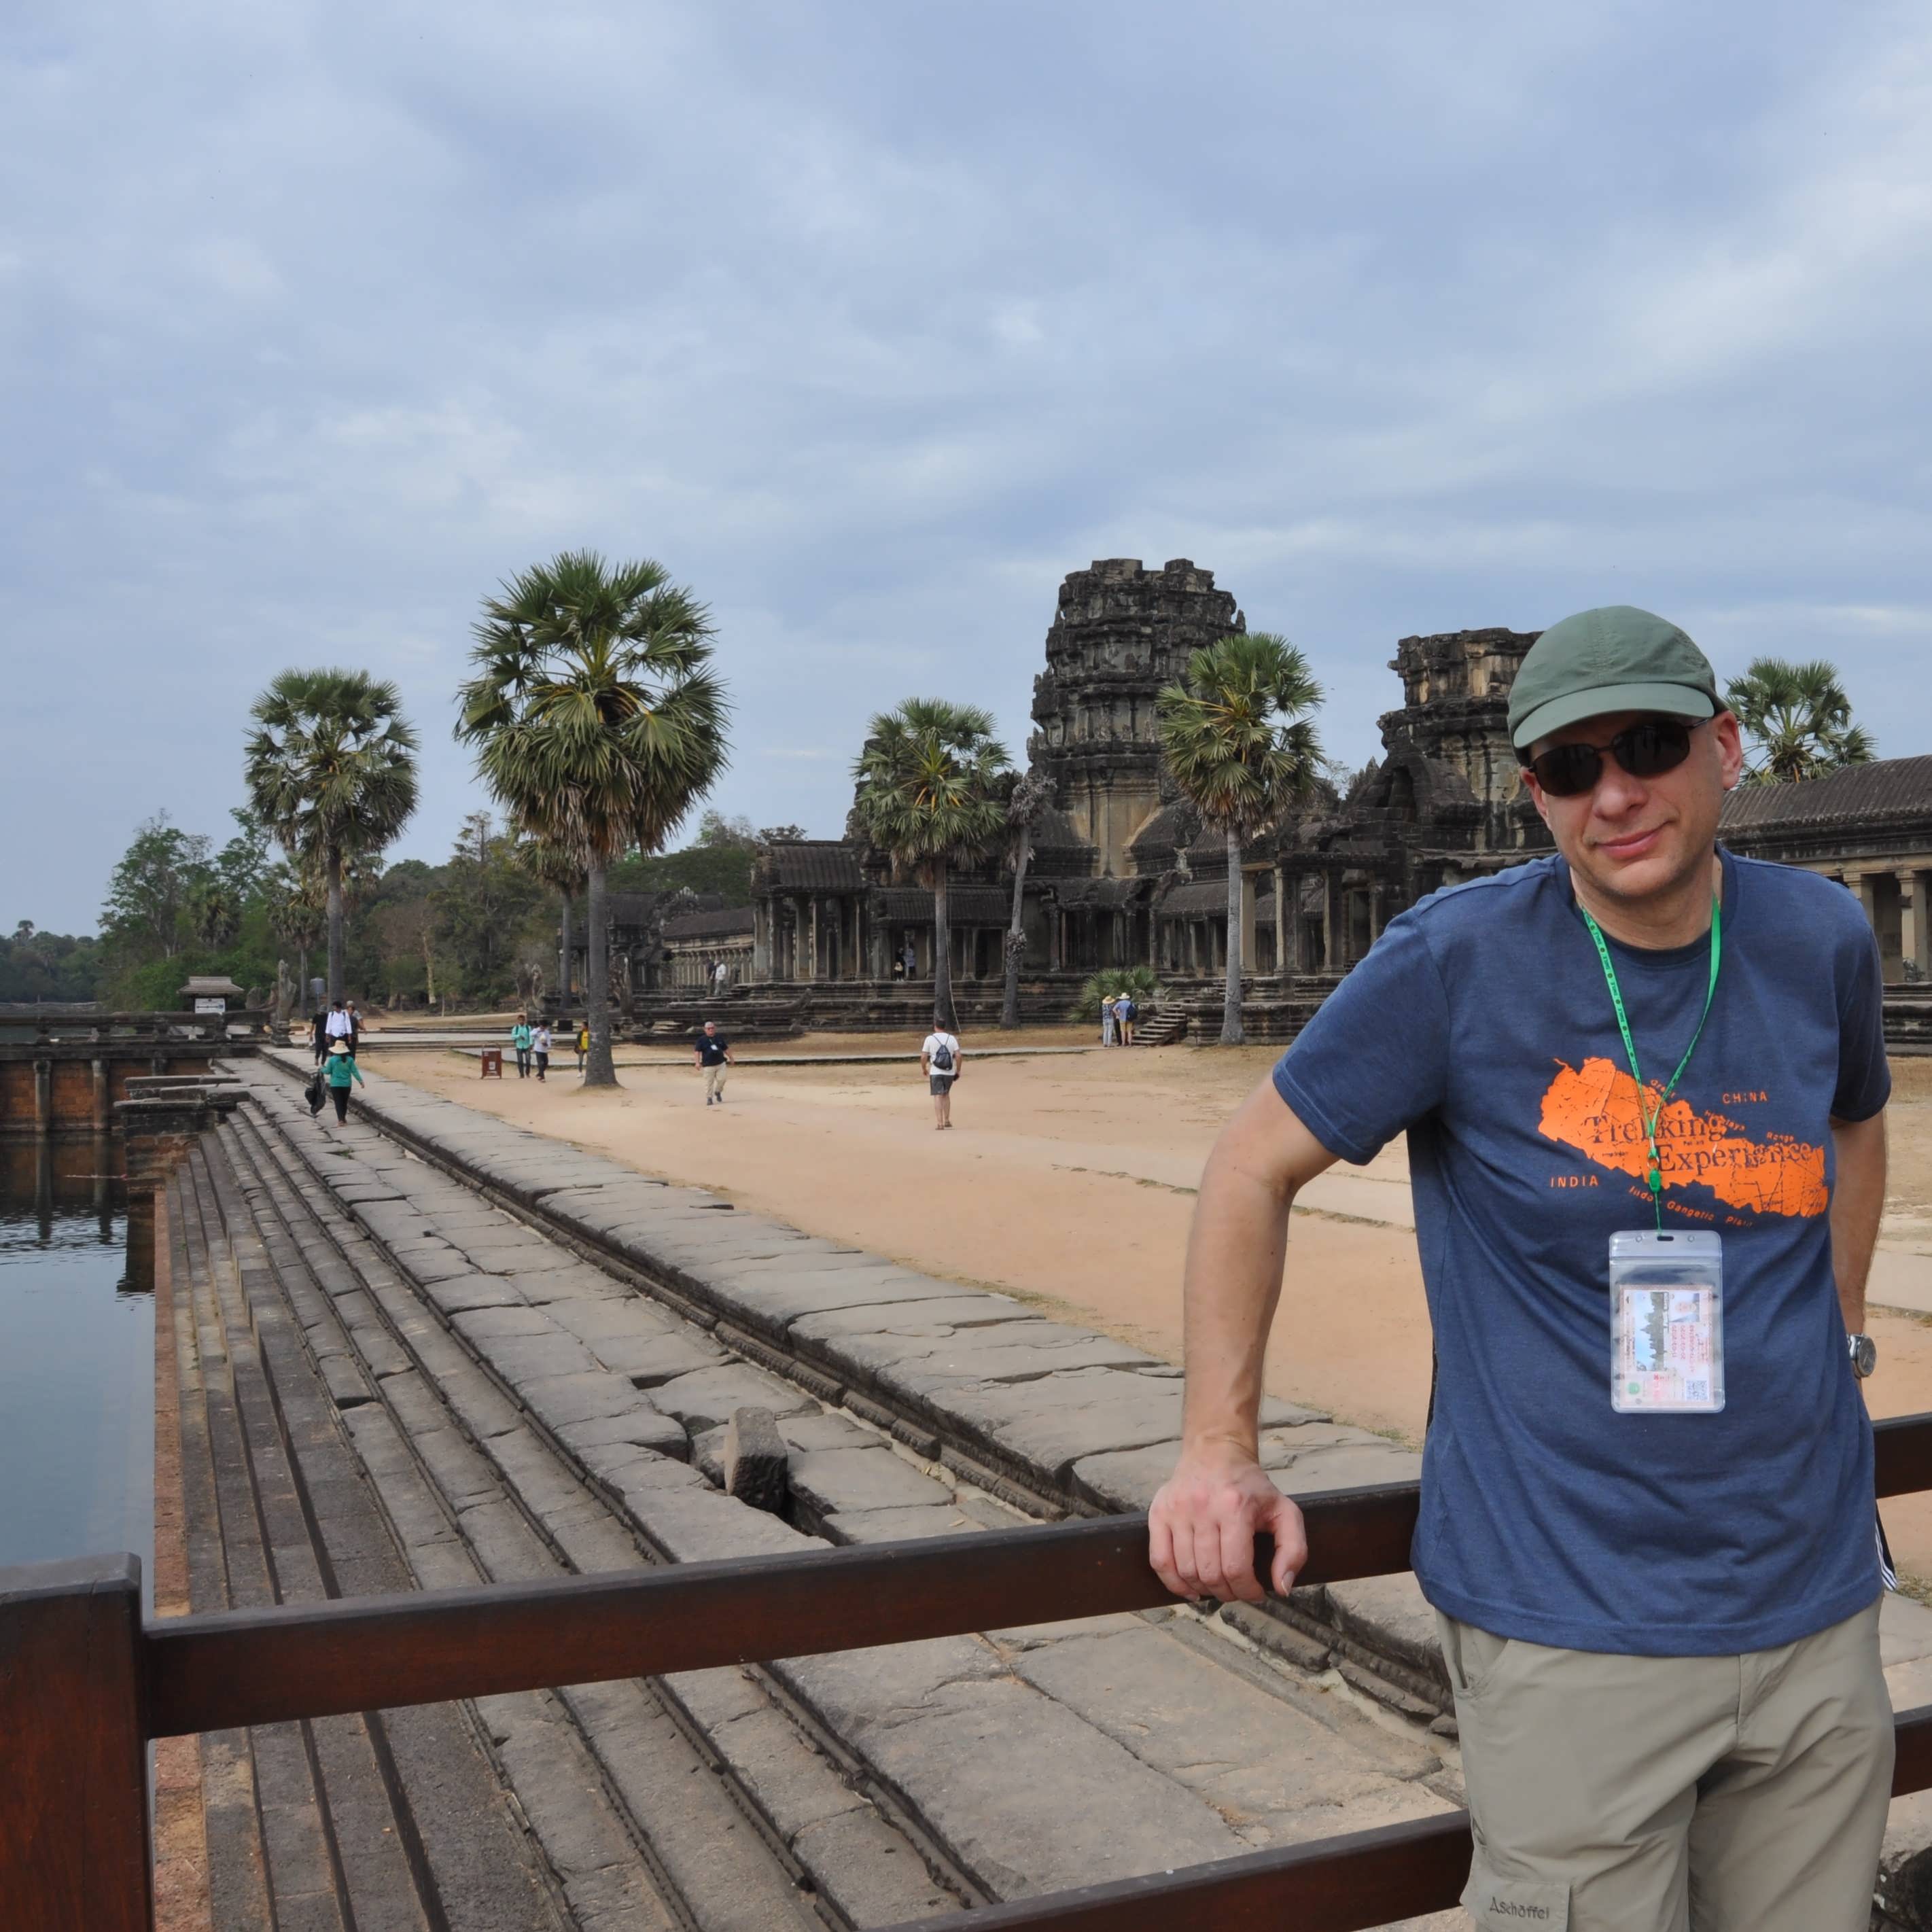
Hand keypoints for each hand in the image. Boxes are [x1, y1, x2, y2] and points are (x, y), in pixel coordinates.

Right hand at [1148, 1446, 1306, 1603]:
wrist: (1216, 1453)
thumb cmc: (1251, 1488)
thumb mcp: (1285, 1512)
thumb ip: (1294, 1551)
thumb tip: (1282, 1588)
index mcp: (1235, 1507)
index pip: (1236, 1568)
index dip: (1247, 1590)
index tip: (1255, 1592)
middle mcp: (1202, 1507)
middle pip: (1210, 1573)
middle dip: (1227, 1592)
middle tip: (1236, 1589)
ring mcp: (1176, 1509)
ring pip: (1186, 1570)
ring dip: (1203, 1589)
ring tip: (1217, 1586)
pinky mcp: (1159, 1512)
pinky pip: (1159, 1560)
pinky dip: (1173, 1582)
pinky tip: (1189, 1588)